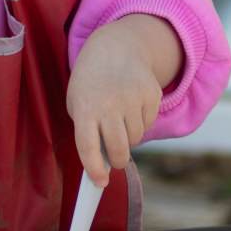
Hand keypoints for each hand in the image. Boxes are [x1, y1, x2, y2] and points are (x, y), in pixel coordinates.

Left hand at [67, 20, 163, 187]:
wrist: (116, 48)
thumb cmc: (91, 84)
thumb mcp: (79, 103)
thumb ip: (88, 131)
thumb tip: (104, 164)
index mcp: (85, 108)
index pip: (88, 147)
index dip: (95, 169)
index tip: (100, 183)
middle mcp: (110, 104)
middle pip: (119, 149)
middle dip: (119, 161)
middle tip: (117, 161)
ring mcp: (133, 98)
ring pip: (136, 138)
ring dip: (129, 138)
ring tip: (120, 120)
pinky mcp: (152, 94)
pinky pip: (148, 123)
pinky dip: (140, 122)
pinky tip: (131, 106)